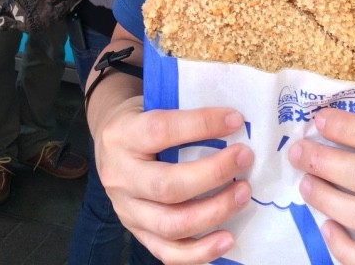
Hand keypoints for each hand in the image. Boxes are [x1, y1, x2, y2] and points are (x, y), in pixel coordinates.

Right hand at [95, 98, 253, 263]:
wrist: (110, 145)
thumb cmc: (141, 119)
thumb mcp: (151, 103)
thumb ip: (183, 108)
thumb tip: (233, 116)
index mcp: (123, 135)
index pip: (161, 130)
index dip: (200, 125)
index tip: (234, 119)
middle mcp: (120, 176)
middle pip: (167, 186)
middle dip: (213, 174)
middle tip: (244, 158)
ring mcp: (127, 210)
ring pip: (170, 224)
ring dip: (213, 212)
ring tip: (243, 194)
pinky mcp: (137, 233)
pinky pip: (168, 252)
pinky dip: (200, 251)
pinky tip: (227, 239)